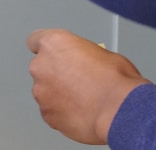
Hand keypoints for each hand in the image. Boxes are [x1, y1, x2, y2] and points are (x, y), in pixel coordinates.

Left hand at [26, 29, 149, 144]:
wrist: (119, 111)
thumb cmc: (115, 81)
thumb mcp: (103, 53)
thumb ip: (82, 54)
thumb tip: (84, 62)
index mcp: (53, 44)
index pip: (35, 40)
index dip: (48, 49)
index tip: (54, 55)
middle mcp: (41, 67)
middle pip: (42, 68)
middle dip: (56, 74)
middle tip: (78, 80)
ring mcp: (41, 93)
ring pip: (46, 91)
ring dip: (58, 94)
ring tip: (83, 99)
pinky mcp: (47, 115)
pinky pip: (51, 111)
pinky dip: (62, 111)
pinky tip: (81, 111)